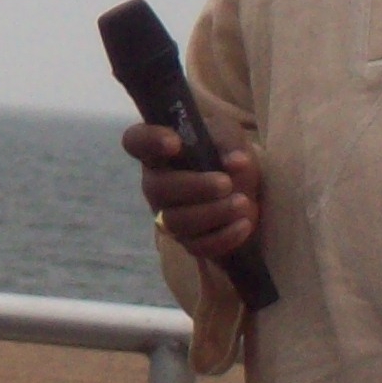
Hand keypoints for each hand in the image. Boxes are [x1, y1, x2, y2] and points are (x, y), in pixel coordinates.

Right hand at [123, 120, 263, 263]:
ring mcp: (168, 215)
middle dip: (194, 187)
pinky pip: (197, 245)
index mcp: (159, 151)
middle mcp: (156, 184)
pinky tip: (244, 223)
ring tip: (242, 203)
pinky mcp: (188, 241)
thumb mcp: (230, 137)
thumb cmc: (226, 155)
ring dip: (212, 213)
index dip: (149, 141)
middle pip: (157, 188)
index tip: (175, 143)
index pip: (136, 141)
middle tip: (226, 183)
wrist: (245, 191)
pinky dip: (223, 236)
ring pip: (176, 221)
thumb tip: (236, 161)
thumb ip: (231, 143)